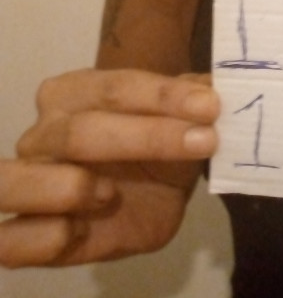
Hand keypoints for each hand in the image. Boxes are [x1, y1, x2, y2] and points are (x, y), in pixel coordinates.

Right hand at [0, 69, 219, 267]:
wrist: (145, 201)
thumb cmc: (157, 153)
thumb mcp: (183, 122)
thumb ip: (196, 99)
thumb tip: (219, 85)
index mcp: (75, 93)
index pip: (116, 87)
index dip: (164, 97)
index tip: (210, 106)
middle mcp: (41, 133)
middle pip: (80, 132)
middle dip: (147, 137)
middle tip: (204, 141)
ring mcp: (22, 184)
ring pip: (16, 181)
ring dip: (71, 187)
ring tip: (109, 194)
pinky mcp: (19, 237)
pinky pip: (12, 239)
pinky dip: (47, 235)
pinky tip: (78, 231)